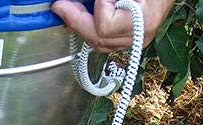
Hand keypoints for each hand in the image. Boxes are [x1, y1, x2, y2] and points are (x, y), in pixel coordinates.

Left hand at [52, 0, 175, 52]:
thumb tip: (92, 2)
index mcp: (143, 21)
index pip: (107, 25)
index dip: (98, 6)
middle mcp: (138, 37)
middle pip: (98, 38)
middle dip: (75, 20)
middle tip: (59, 5)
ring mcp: (133, 42)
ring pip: (97, 42)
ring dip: (79, 25)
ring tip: (67, 8)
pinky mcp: (127, 41)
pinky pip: (102, 40)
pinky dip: (88, 27)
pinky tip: (79, 15)